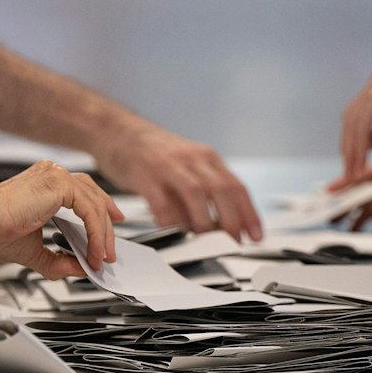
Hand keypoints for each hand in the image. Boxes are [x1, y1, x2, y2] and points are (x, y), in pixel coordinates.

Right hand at [0, 162, 120, 279]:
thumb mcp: (33, 252)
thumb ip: (57, 261)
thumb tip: (78, 269)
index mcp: (45, 184)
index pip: (83, 194)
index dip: (99, 215)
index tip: (105, 238)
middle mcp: (52, 176)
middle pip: (94, 197)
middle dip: (107, 227)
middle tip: (110, 252)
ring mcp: (57, 177)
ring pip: (95, 204)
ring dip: (103, 235)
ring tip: (102, 257)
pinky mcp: (60, 184)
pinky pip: (90, 209)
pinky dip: (96, 233)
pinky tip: (94, 251)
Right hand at [95, 123, 261, 240]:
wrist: (117, 130)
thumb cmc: (153, 153)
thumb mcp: (186, 164)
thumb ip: (204, 190)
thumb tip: (222, 225)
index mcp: (206, 158)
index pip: (236, 186)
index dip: (249, 214)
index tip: (255, 236)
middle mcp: (191, 159)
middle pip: (221, 189)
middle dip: (231, 220)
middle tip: (233, 242)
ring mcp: (167, 165)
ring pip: (195, 194)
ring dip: (204, 221)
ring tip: (205, 241)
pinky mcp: (144, 174)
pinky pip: (161, 202)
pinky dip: (170, 221)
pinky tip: (174, 232)